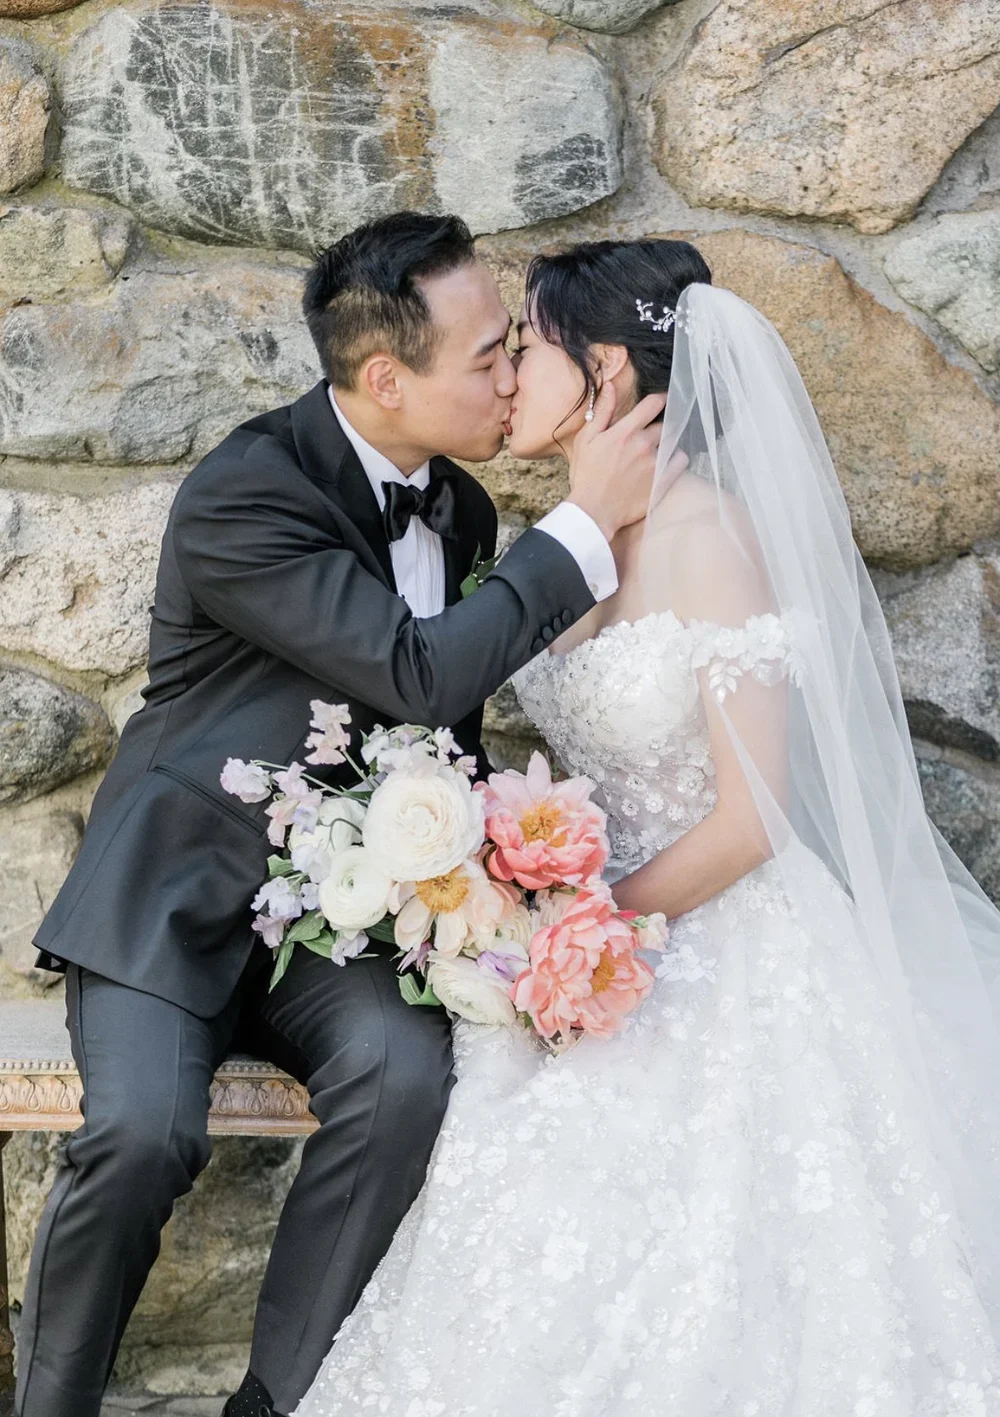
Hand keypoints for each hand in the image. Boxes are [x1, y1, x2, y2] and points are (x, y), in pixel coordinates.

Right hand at [565, 383, 667, 540]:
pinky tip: (667, 462)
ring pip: (673, 442)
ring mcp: (655, 463)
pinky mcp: (662, 481)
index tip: (660, 401)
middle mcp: (644, 444)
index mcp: (625, 432)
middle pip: (664, 424)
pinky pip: (681, 462)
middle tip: (650, 435)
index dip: (659, 399)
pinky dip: (677, 458)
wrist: (593, 511)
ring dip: (667, 443)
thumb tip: (611, 386)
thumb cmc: (586, 476)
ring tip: (657, 451)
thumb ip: (602, 412)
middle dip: (658, 426)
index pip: (653, 404)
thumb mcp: (586, 440)